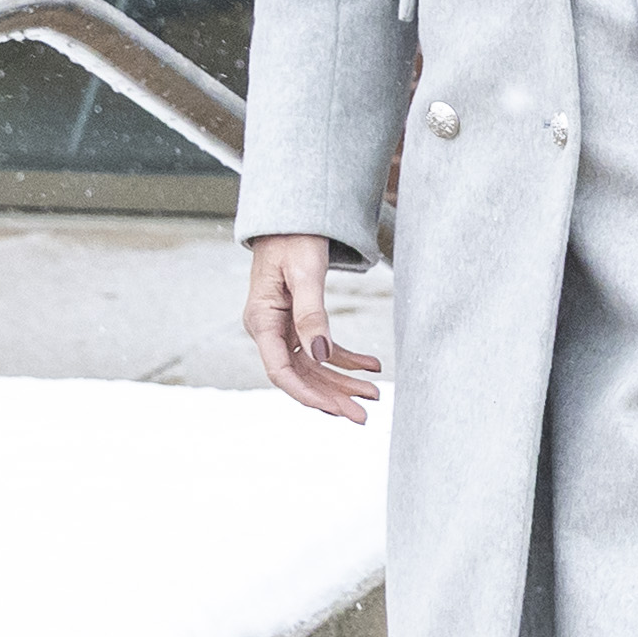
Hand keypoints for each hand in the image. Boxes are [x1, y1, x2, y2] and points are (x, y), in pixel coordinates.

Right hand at [243, 235, 380, 425]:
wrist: (292, 220)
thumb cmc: (295, 240)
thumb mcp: (306, 274)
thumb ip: (312, 314)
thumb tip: (321, 354)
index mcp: (262, 322)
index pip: (281, 371)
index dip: (308, 395)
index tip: (336, 410)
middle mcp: (269, 330)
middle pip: (301, 375)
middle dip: (332, 397)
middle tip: (364, 416)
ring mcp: (283, 328)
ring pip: (314, 366)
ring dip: (343, 382)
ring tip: (374, 394)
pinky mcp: (298, 323)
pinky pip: (322, 349)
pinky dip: (346, 359)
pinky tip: (372, 365)